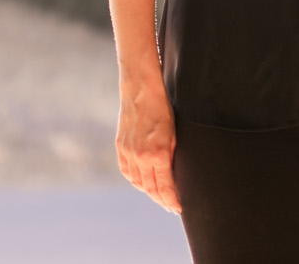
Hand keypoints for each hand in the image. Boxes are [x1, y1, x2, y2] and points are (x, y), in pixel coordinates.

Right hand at [115, 81, 179, 212]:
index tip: (178, 207)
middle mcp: (141, 157)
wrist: (141, 90)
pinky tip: (144, 183)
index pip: (165, 188)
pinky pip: (127, 172)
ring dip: (149, 192)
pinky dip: (136, 181)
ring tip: (159, 196)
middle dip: (162, 200)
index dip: (172, 201)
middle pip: (151, 189)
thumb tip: (175, 177)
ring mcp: (128, 152)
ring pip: (138, 183)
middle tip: (170, 206)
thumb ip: (173, 158)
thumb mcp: (175, 135)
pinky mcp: (120, 147)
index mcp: (158, 154)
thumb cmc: (163, 110)